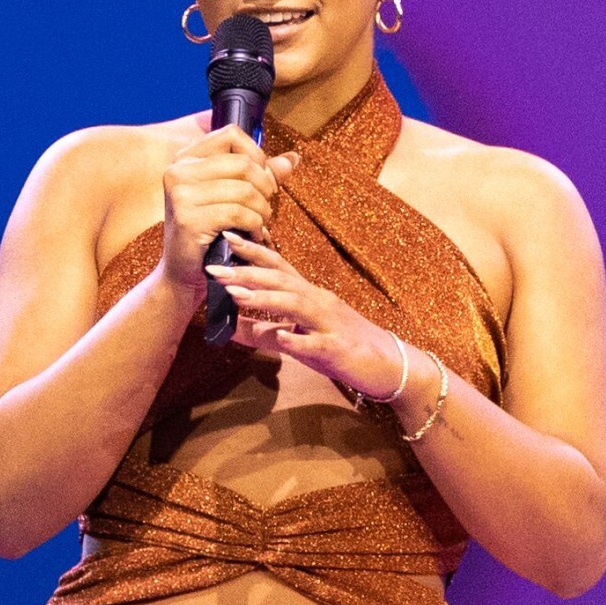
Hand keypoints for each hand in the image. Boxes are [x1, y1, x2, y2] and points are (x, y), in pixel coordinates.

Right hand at [158, 125, 300, 295]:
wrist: (185, 271)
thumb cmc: (210, 231)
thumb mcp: (232, 196)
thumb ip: (260, 175)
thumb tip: (293, 158)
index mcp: (185, 158)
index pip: (231, 134)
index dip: (256, 155)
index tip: (262, 180)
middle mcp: (178, 171)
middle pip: (242, 163)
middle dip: (265, 187)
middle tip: (265, 208)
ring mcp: (181, 195)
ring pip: (245, 190)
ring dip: (262, 211)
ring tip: (260, 224)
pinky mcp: (189, 219)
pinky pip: (239, 213)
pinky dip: (255, 226)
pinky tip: (253, 235)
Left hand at [206, 232, 401, 398]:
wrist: (391, 365)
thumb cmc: (341, 348)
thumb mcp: (298, 339)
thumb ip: (263, 333)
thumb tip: (226, 327)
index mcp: (310, 295)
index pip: (278, 266)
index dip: (252, 252)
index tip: (225, 239)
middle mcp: (320, 302)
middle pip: (282, 280)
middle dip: (247, 273)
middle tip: (214, 269)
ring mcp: (331, 324)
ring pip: (297, 305)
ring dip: (266, 298)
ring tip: (237, 295)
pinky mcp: (340, 349)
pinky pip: (318, 343)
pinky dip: (299, 339)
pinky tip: (281, 337)